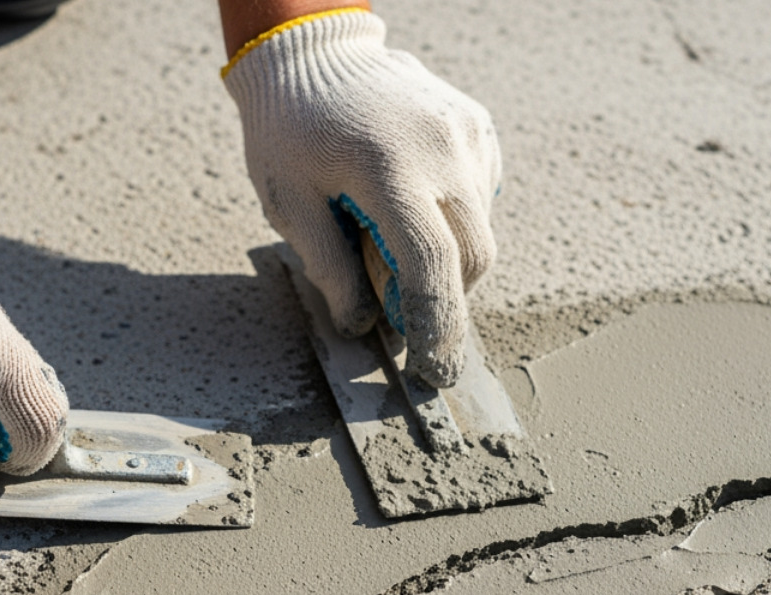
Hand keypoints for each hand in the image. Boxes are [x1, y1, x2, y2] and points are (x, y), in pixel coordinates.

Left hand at [223, 9, 500, 387]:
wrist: (314, 51)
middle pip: (472, 258)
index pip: (433, 267)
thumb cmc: (289, 127)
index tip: (432, 368)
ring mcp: (468, 134)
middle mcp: (443, 149)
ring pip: (481, 232)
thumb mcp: (289, 202)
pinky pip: (481, 198)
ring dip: (447, 260)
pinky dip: (454, 222)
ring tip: (388, 242)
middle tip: (397, 310)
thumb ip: (329, 268)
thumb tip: (363, 325)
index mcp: (391, 169)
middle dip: (444, 300)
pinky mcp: (478, 127)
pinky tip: (411, 208)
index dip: (437, 327)